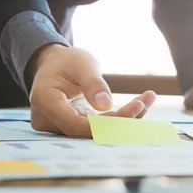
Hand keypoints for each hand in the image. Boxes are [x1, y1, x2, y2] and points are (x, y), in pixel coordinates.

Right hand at [29, 45, 156, 136]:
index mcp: (45, 102)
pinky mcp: (77, 127)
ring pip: (96, 131)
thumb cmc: (66, 61)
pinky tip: (141, 103)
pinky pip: (99, 127)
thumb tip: (106, 106)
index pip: (74, 124)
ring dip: (124, 118)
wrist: (55, 65)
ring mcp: (62, 126)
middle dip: (120, 120)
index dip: (104, 123)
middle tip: (144, 102)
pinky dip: (120, 117)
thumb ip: (92, 83)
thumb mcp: (81, 63)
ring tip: (147, 99)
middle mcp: (50, 120)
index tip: (133, 108)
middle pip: (87, 131)